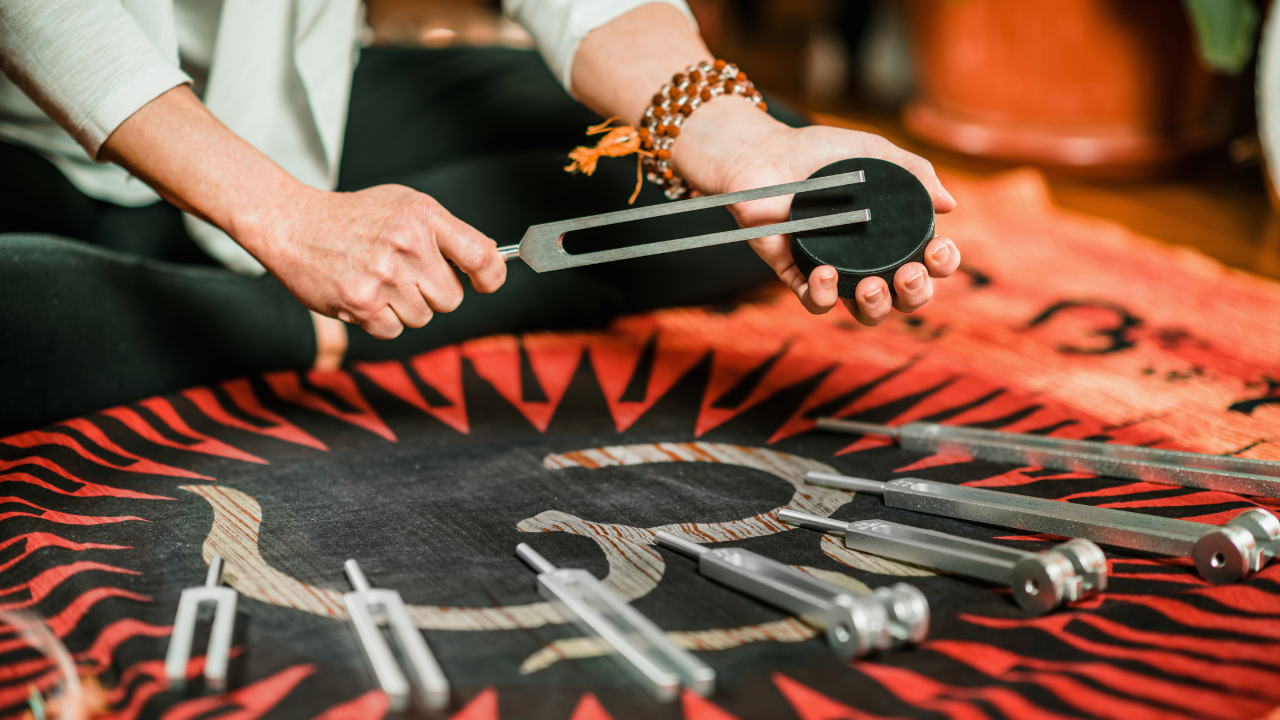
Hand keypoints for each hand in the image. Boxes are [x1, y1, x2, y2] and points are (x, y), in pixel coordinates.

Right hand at [97, 87, 506, 339]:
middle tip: (405, 275)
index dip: (492, 277)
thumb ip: (445, 233)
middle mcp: (408, 244)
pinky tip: (363, 295)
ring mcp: (384, 275)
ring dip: (405, 308)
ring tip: (378, 280)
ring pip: (422, 317)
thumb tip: (490, 267)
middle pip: (452, 299)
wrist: (292, 223)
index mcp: (424, 216)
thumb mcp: (404, 206)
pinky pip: (393, 330)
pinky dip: (381, 320)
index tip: (485, 283)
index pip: (483, 255)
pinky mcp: (361, 301)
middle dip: (433, 294)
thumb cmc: (355, 218)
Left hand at [674, 97, 960, 324]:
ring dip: (876, 307)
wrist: (762, 153)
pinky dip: (822, 296)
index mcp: (890, 234)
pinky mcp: (797, 274)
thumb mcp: (871, 151)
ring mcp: (833, 269)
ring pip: (864, 312)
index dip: (941, 265)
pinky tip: (823, 273)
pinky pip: (814, 302)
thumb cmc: (818, 152)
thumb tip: (949, 203)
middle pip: (903, 297)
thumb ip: (912, 171)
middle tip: (907, 274)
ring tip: (871, 287)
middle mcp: (866, 258)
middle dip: (914, 294)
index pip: (928, 261)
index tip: (937, 249)